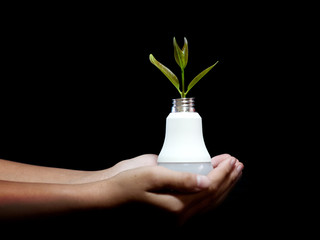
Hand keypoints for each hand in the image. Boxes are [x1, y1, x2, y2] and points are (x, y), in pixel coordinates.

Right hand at [92, 154, 242, 224]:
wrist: (107, 200)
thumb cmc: (125, 186)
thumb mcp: (151, 176)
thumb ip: (180, 179)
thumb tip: (206, 181)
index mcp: (176, 207)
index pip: (209, 188)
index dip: (222, 173)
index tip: (231, 159)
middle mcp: (179, 217)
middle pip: (212, 197)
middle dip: (227, 180)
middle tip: (238, 164)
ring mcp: (176, 219)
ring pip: (207, 203)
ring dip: (222, 187)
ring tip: (232, 173)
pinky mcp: (171, 216)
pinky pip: (198, 206)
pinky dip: (209, 194)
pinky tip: (213, 185)